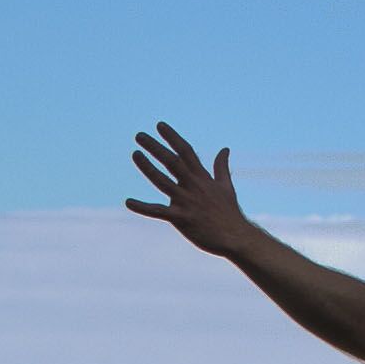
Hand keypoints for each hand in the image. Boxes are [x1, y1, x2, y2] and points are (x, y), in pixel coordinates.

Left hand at [126, 123, 258, 255]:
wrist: (236, 237)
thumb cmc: (230, 213)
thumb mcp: (227, 186)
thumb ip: (221, 167)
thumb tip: (224, 148)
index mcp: (202, 178)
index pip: (186, 152)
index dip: (172, 138)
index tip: (160, 126)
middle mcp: (193, 186)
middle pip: (172, 162)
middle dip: (155, 147)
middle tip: (139, 136)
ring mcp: (186, 202)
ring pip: (163, 181)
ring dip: (147, 167)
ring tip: (135, 154)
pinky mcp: (181, 219)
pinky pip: (158, 212)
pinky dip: (143, 207)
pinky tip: (128, 201)